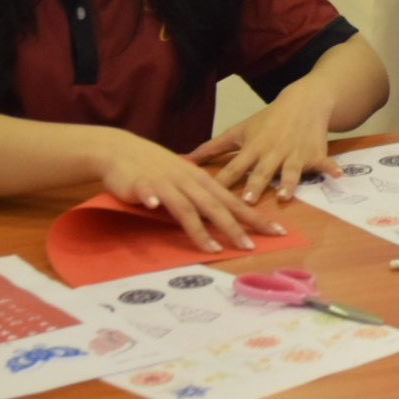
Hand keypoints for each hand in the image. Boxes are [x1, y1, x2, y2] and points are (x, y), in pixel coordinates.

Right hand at [96, 132, 287, 252]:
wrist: (121, 150)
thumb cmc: (157, 168)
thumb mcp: (186, 180)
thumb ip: (203, 198)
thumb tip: (225, 218)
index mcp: (202, 181)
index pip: (234, 201)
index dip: (255, 217)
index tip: (276, 232)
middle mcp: (188, 182)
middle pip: (216, 207)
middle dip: (235, 227)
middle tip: (251, 246)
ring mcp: (165, 183)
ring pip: (185, 207)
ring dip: (199, 229)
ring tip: (214, 247)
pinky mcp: (141, 184)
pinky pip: (147, 191)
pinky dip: (151, 198)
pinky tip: (154, 206)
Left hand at [190, 97, 340, 204]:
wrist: (303, 101)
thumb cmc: (268, 120)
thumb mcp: (240, 130)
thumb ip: (214, 147)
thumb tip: (185, 159)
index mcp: (253, 148)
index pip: (235, 167)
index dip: (224, 181)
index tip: (212, 195)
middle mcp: (273, 152)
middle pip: (262, 171)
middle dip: (256, 185)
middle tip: (249, 201)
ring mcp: (295, 153)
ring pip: (292, 170)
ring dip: (289, 182)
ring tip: (286, 194)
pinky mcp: (315, 154)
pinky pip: (324, 163)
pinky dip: (331, 169)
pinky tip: (338, 176)